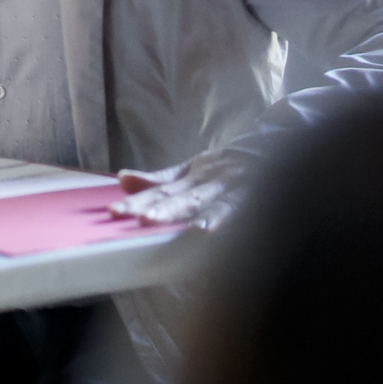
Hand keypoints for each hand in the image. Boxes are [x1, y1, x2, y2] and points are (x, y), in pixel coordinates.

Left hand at [109, 148, 253, 230]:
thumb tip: (122, 178)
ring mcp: (228, 192)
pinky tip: (209, 231)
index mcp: (189, 179)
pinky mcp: (248, 202)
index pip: (158, 192)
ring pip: (204, 204)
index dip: (137, 201)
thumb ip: (157, 179)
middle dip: (159, 210)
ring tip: (165, 223)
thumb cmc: (222, 169)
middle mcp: (206, 185)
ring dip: (186, 214)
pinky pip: (233, 212)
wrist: (268, 151)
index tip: (114, 212)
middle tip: (138, 218)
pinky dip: (222, 220)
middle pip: (178, 198)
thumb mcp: (188, 171)